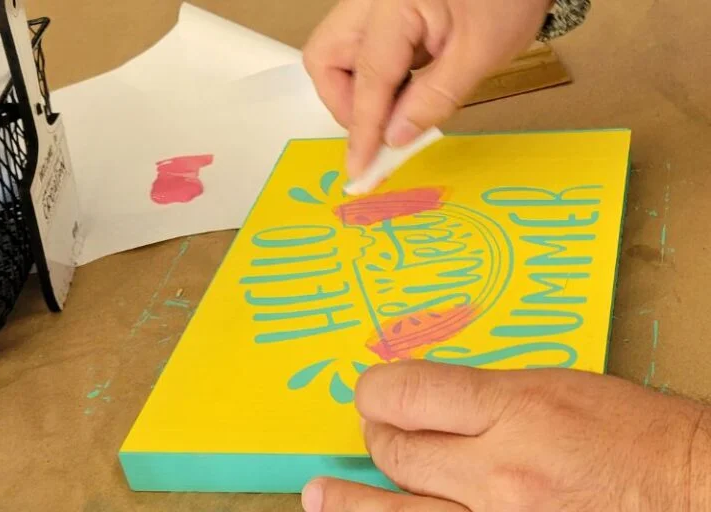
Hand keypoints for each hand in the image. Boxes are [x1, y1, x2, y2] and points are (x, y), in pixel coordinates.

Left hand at [301, 361, 710, 510]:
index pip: (408, 393)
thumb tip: (430, 404)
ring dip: (351, 503)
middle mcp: (499, 471)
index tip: (370, 391)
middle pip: (396, 451)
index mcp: (516, 410)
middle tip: (372, 433)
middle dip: (375, 437)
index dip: (376, 390)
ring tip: (319, 497)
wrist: (693, 491)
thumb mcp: (557, 390)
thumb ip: (487, 398)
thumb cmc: (636, 436)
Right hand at [303, 0, 552, 177]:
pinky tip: (405, 94)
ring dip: (359, 93)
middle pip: (326, 58)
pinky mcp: (384, 12)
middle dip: (345, 103)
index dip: (362, 129)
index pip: (368, 77)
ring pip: (337, 55)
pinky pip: (362, 51)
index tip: (360, 168)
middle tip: (380, 131)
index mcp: (394, 2)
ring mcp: (373, 3)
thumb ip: (434, 99)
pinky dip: (376, 80)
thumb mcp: (481, 53)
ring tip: (399, 110)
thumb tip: (395, 138)